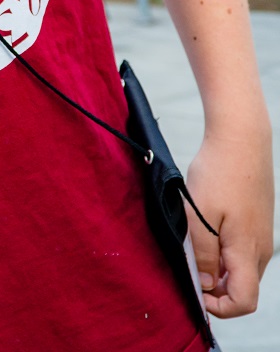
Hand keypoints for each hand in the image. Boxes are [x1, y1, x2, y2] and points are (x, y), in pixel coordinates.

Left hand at [186, 123, 273, 317]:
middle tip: (186, 264)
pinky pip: (241, 251)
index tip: (194, 290)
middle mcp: (261, 250)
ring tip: (191, 243)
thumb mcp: (199, 214)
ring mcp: (262, 237)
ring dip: (216, 267)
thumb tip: (206, 285)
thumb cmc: (218, 173)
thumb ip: (202, 253)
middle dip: (214, 287)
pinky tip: (202, 230)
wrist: (241, 140)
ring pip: (240, 269)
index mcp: (248, 252)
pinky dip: (222, 251)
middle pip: (241, 288)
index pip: (244, 302)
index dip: (218, 307)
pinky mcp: (257, 225)